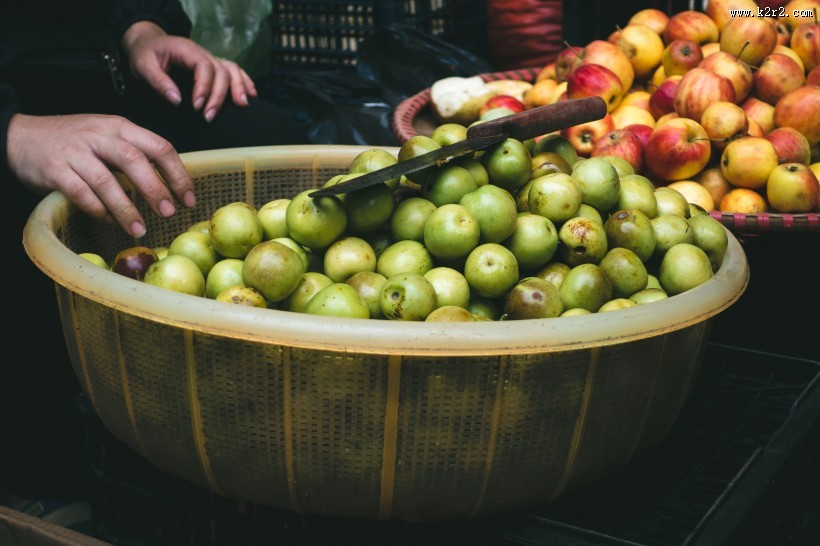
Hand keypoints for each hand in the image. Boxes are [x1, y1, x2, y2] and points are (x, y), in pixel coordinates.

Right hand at [7, 113, 195, 236]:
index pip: (159, 146)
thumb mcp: (108, 136)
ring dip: (126, 208)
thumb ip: (136, 153)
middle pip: (135, 160)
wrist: (19, 135)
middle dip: (156, 189)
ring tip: (139, 229)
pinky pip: (79, 191)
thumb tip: (171, 184)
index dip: (178, 174)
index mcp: (120, 127)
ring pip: (107, 180)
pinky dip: (96, 208)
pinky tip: (107, 220)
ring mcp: (75, 151)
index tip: (189, 199)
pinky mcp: (54, 168)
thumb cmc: (73, 141)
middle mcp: (99, 135)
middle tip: (169, 213)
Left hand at [123, 21, 257, 121]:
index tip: (196, 107)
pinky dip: (245, 82)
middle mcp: (203, 52)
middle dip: (219, 96)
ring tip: (242, 106)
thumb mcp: (143, 66)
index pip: (204, 67)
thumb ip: (158, 82)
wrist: (148, 43)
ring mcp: (211, 58)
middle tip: (209, 117)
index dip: (204, 87)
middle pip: (221, 71)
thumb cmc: (145, 54)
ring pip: (232, 70)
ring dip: (238, 88)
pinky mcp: (214, 66)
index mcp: (186, 49)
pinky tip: (251, 96)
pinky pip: (235, 71)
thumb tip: (178, 100)